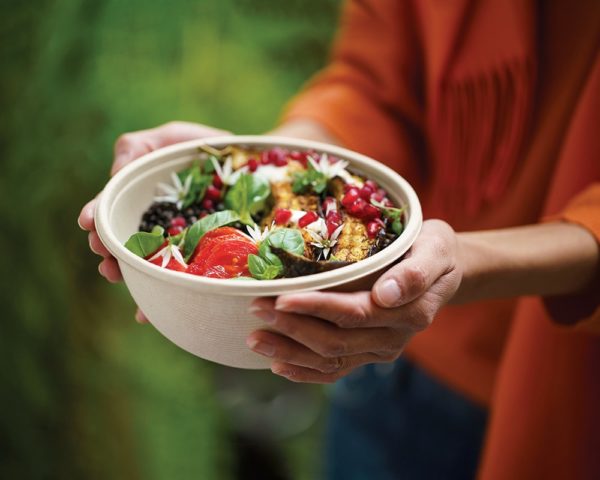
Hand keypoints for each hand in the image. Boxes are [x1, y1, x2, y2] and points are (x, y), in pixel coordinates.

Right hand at [77, 121, 230, 321]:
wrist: (250, 165)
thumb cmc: (205, 148)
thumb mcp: (169, 138)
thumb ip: (136, 148)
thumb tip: (114, 173)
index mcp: (141, 197)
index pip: (111, 208)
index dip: (96, 217)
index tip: (88, 224)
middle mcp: (152, 223)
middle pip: (122, 241)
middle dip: (108, 252)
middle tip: (105, 260)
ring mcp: (174, 243)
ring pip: (144, 263)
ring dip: (128, 275)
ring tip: (120, 279)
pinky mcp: (198, 257)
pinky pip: (178, 280)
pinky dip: (160, 296)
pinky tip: (146, 313)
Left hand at [246, 220, 462, 382]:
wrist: (444, 272)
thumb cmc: (433, 250)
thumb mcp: (437, 248)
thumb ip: (416, 272)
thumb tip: (386, 295)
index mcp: (409, 310)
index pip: (354, 313)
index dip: (316, 308)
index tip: (281, 298)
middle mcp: (393, 337)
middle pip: (336, 340)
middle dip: (292, 327)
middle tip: (255, 309)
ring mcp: (380, 349)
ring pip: (331, 359)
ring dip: (290, 352)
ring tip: (253, 339)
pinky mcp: (369, 353)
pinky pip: (336, 370)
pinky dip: (305, 372)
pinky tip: (278, 365)